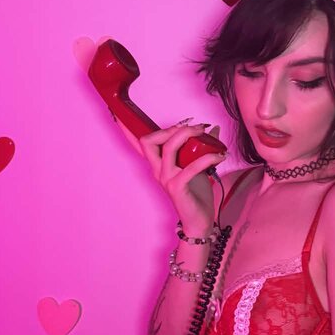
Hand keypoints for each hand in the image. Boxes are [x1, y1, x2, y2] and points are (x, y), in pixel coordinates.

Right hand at [91, 35, 226, 234]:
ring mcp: (165, 179)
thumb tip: (211, 128)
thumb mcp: (198, 165)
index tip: (115, 113)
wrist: (199, 220)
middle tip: (194, 126)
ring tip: (205, 132)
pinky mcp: (177, 188)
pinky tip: (219, 155)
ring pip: (168, 148)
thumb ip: (201, 146)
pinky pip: (190, 166)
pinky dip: (207, 157)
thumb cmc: (196, 193)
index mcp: (157, 164)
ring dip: (187, 135)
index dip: (125, 129)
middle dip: (171, 127)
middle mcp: (157, 170)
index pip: (137, 143)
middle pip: (149, 140)